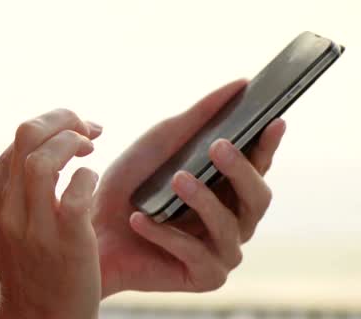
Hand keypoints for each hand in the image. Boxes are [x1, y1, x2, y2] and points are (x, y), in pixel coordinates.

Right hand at [0, 109, 103, 318]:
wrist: (42, 314)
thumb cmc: (18, 259)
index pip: (16, 139)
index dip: (51, 126)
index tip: (75, 131)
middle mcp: (4, 210)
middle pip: (28, 137)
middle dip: (64, 120)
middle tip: (88, 129)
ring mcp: (34, 227)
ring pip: (45, 160)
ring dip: (74, 142)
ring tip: (90, 148)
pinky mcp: (66, 240)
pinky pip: (75, 192)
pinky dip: (88, 176)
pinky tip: (92, 179)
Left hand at [91, 79, 286, 295]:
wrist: (88, 227)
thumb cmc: (129, 183)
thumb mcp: (163, 140)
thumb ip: (202, 115)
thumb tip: (241, 83)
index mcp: (230, 186)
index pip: (260, 164)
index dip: (269, 144)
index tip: (272, 120)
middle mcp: (234, 219)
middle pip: (259, 198)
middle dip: (241, 170)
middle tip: (219, 146)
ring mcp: (222, 250)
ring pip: (230, 227)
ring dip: (203, 200)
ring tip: (176, 179)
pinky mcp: (204, 277)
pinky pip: (197, 255)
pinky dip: (168, 235)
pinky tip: (142, 219)